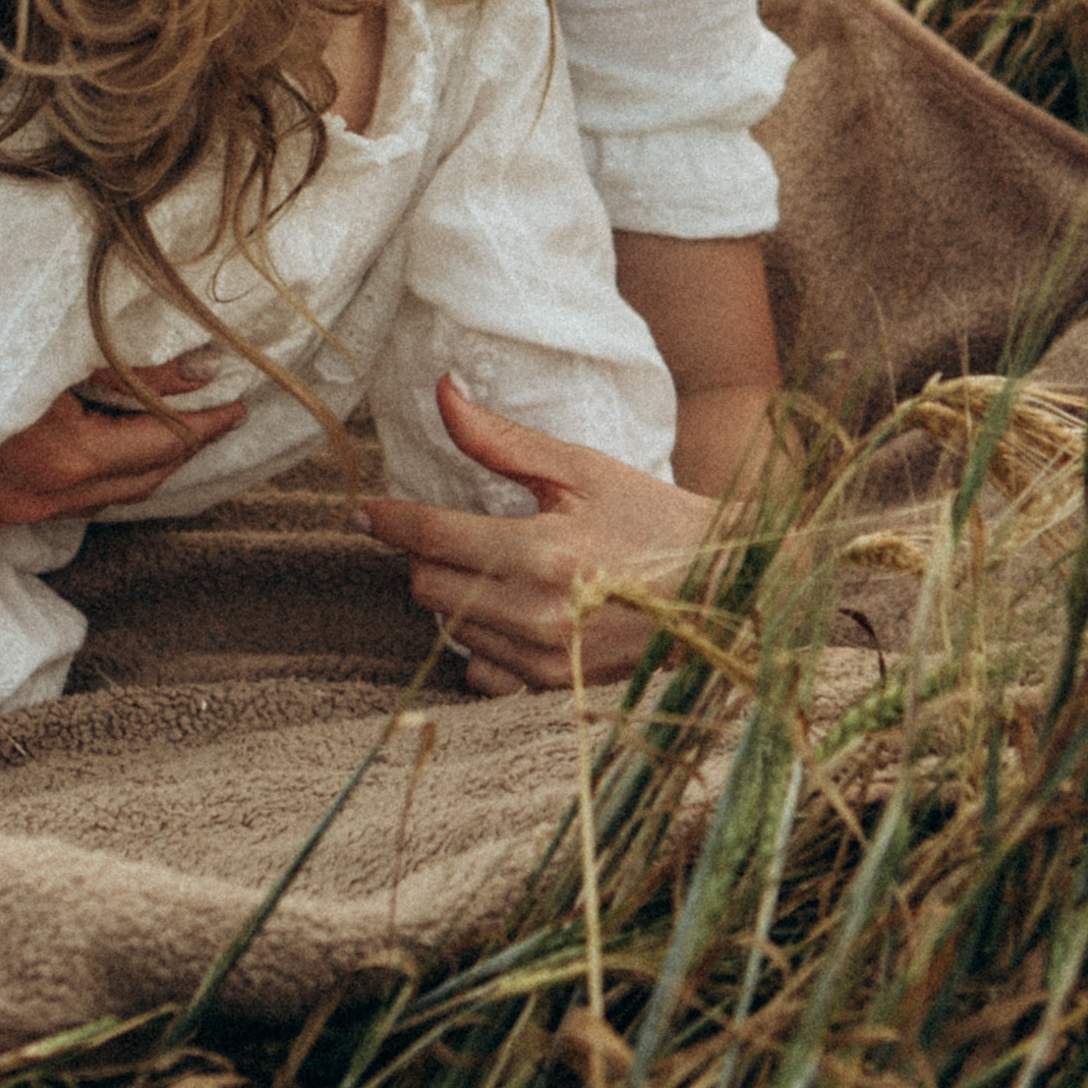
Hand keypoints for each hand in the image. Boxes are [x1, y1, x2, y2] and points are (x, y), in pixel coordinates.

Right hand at [0, 353, 248, 529]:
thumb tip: (201, 371)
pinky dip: (103, 476)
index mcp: (64, 456)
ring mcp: (17, 512)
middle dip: (186, 448)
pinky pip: (70, 502)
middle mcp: (45, 496)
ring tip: (176, 429)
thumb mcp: (53, 351)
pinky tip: (111, 449)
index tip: (238, 403)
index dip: (205, 423)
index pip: (161, 445)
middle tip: (221, 416)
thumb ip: (130, 368)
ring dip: (145, 465)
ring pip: (107, 498)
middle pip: (142, 480)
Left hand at [355, 378, 721, 695]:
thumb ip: (501, 441)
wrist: (724, 588)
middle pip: (429, 587)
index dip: (388, 520)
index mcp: (539, 552)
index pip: (431, 536)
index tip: (363, 511)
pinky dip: (484, 644)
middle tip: (462, 531)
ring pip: (452, 630)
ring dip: (459, 597)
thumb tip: (442, 394)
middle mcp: (534, 615)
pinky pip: (484, 675)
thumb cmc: (653, 518)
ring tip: (502, 570)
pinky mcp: (555, 693)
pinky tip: (513, 615)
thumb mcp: (581, 468)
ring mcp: (543, 661)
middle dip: (432, 555)